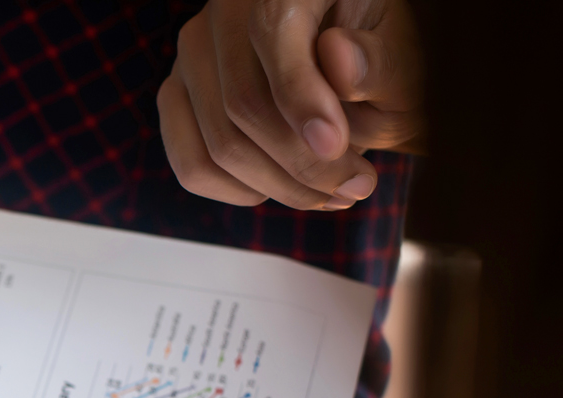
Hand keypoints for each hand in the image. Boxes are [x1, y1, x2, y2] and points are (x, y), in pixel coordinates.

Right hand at [158, 0, 424, 209]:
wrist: (348, 68)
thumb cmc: (379, 60)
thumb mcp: (403, 54)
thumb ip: (380, 58)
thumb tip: (338, 59)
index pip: (271, 28)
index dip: (300, 94)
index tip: (336, 146)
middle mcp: (226, 6)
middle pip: (241, 102)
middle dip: (302, 161)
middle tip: (356, 186)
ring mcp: (193, 54)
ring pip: (219, 143)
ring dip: (279, 185)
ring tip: (330, 194)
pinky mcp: (177, 96)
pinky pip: (192, 163)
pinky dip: (238, 191)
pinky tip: (281, 189)